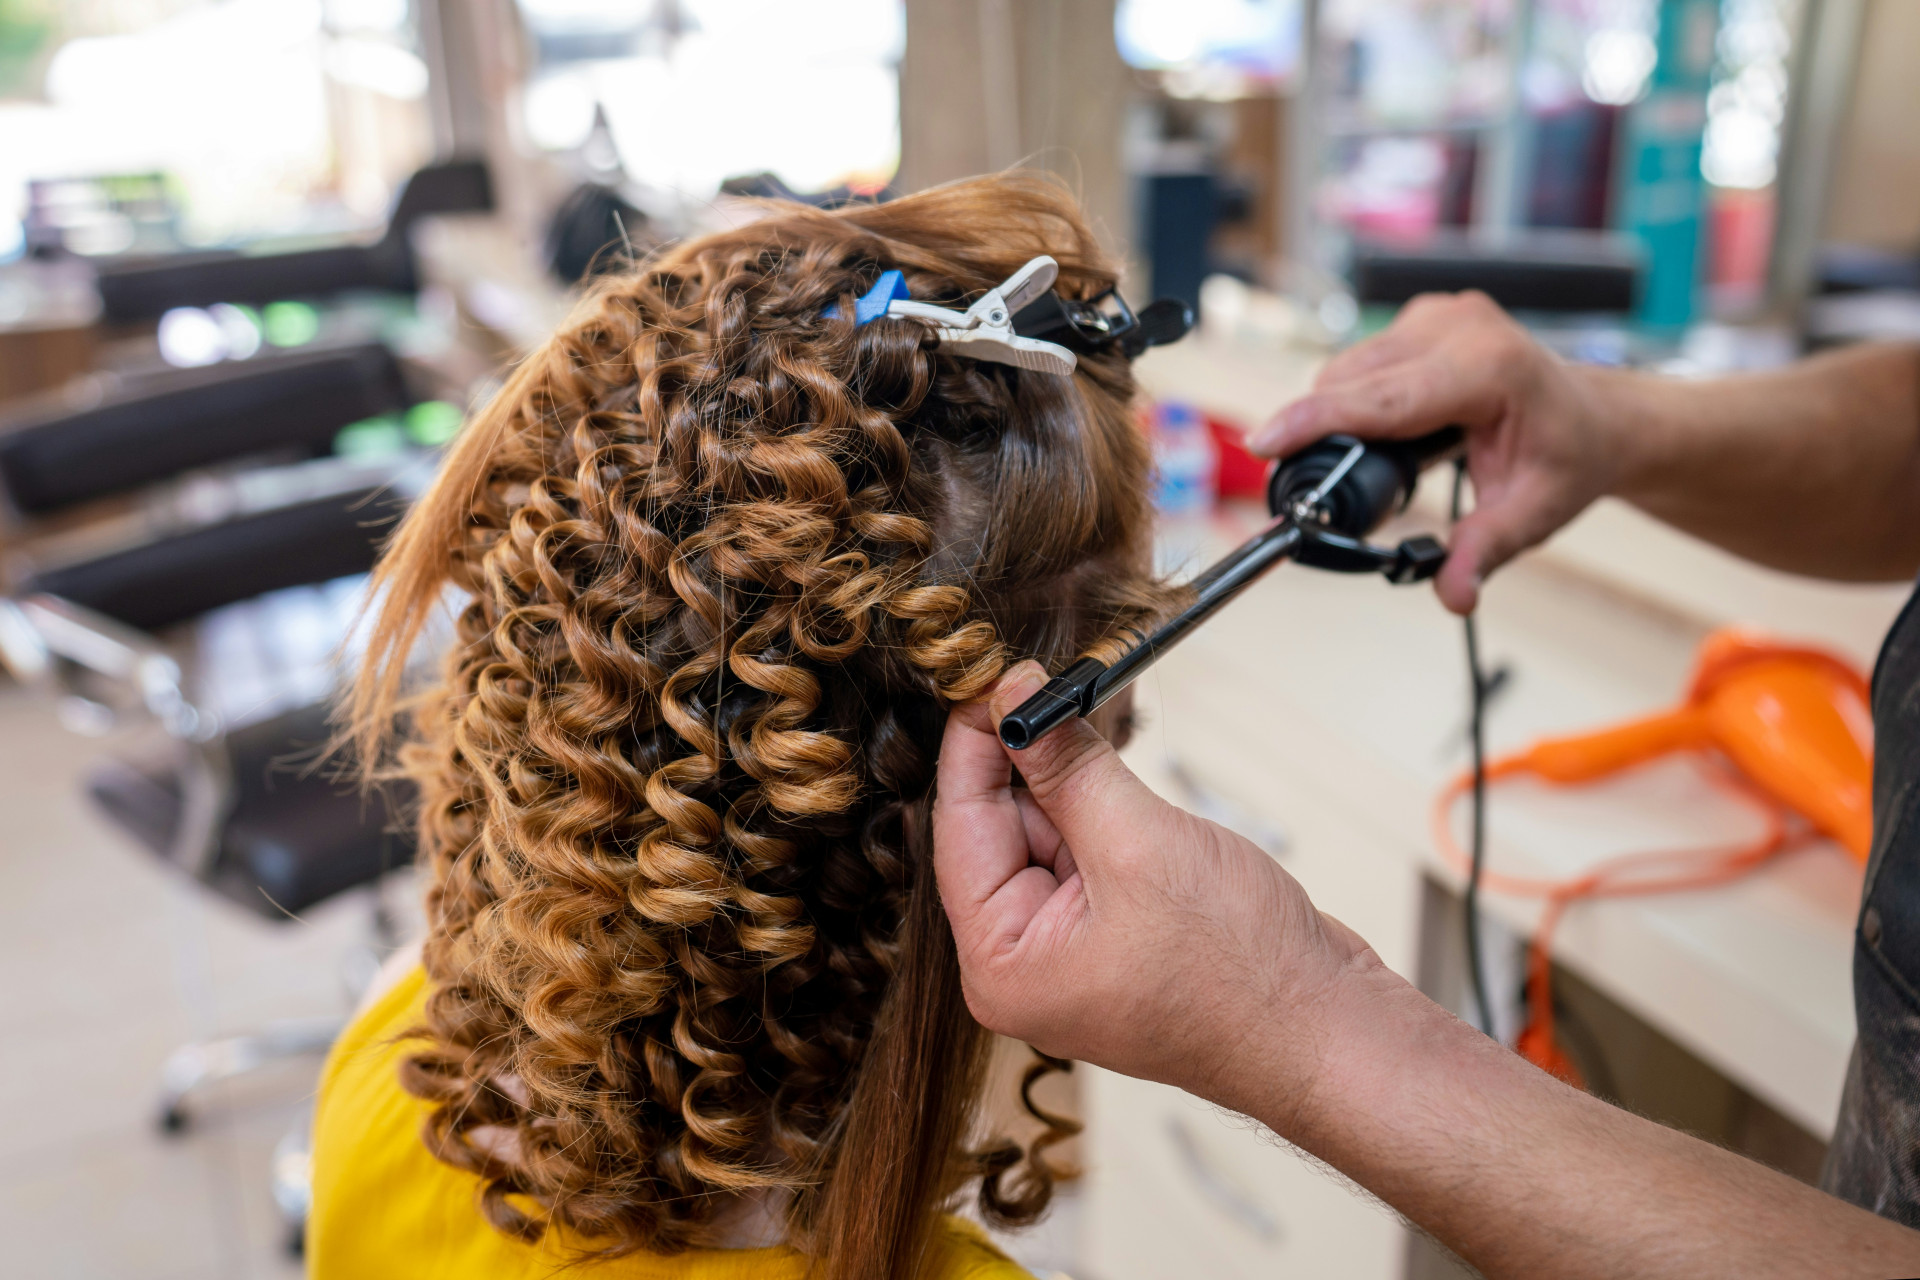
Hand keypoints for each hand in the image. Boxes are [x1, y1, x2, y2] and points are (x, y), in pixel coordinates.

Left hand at [932, 663, 1377, 1126]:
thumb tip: (1014, 701)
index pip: (960, 829)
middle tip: (1050, 683)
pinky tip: (1121, 774)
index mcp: (1001, 964)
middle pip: (998, 828)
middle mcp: (1022, 963)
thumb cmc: (1239, 974)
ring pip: (1047, 832)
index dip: (974, 744)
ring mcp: (1069, 949)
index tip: (993, 675)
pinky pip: (1087, 850)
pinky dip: (1102, 806)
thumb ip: (1067, 768)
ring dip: (1071, 778)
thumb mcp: (1138, 846)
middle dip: (1026, 756)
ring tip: (1097, 730)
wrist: (1327, 1029)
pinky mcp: (1114, 931)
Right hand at [1251, 292, 1629, 613]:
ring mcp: (1441, 313)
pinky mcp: (1426, 314)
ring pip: (1349, 368)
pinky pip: (1364, 359)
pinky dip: (1361, 396)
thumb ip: (1485, 552)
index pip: (1380, 398)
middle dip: (1324, 433)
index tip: (1264, 444)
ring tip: (1387, 458)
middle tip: (1336, 488)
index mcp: (1488, 367)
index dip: (1314, 422)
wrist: (1597, 418)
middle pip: (1351, 382)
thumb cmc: (1569, 459)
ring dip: (1343, 414)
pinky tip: (1395, 427)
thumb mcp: (1533, 514)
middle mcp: (1459, 327)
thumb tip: (1453, 596)